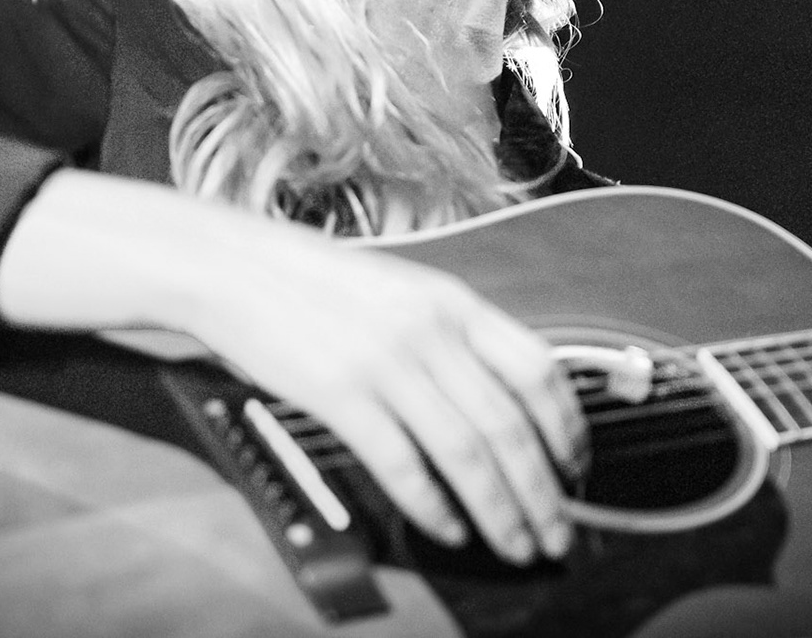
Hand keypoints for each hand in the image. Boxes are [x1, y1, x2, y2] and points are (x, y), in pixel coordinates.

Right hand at [186, 219, 586, 564]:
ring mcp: (386, 362)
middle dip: (543, 490)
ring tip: (518, 544)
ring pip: (467, 453)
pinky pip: (402, 464)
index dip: (566, 425)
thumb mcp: (405, 291)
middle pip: (509, 425)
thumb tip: (504, 397)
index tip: (576, 465)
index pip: (536, 368)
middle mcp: (430, 331)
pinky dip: (434, 506)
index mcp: (453, 302)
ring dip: (501, 509)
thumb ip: (455, 335)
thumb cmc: (318, 284)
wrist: (236, 268)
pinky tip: (450, 529)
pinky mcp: (340, 394)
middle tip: (559, 532)